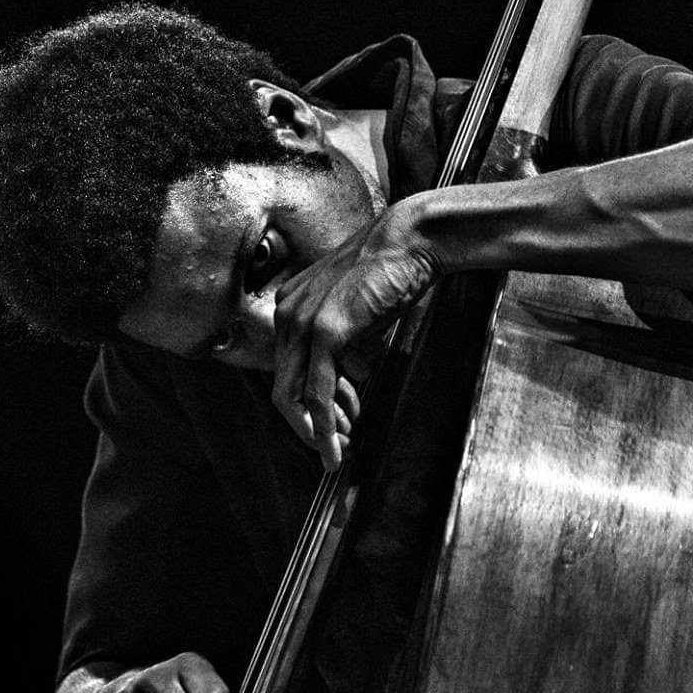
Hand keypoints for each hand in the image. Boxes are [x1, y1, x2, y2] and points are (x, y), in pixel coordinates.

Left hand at [271, 201, 440, 468]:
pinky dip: (324, 426)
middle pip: (282, 387)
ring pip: (293, 396)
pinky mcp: (325, 331)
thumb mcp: (360, 313)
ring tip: (339, 453)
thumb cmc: (393, 271)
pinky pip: (316, 392)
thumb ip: (346, 344)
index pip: (289, 369)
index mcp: (291, 306)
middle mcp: (288, 314)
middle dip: (308, 426)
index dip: (309, 404)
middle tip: (335, 449)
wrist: (410, 240)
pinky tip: (336, 446)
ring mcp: (302, 321)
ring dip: (315, 432)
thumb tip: (349, 379)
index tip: (336, 424)